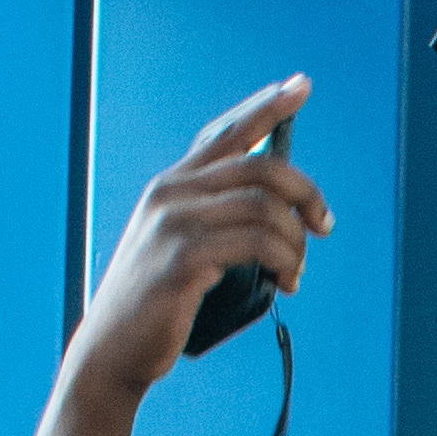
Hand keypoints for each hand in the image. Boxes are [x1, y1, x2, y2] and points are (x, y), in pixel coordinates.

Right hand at [61, 81, 331, 399]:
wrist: (112, 349)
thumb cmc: (156, 304)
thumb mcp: (182, 248)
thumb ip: (216, 220)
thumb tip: (278, 210)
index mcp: (172, 185)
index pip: (225, 133)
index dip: (266, 107)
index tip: (300, 86)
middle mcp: (170, 193)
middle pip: (261, 167)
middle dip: (306, 192)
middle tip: (324, 225)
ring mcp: (173, 222)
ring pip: (264, 206)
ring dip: (295, 241)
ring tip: (296, 272)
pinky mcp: (182, 257)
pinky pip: (256, 242)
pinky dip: (283, 261)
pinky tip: (286, 282)